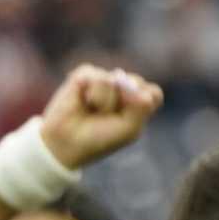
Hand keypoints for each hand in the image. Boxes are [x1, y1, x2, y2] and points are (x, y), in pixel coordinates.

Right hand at [38, 65, 163, 170]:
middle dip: (123, 103)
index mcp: (137, 102)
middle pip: (137, 82)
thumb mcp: (129, 129)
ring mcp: (103, 80)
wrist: (66, 144)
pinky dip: (91, 94)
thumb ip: (142, 106)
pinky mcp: (84, 75)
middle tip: (107, 118)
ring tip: (92, 111)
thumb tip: (124, 78)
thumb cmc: (99, 139)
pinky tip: (82, 102)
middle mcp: (122, 88)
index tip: (126, 122)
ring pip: (115, 80)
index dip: (141, 106)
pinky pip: (96, 77)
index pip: (153, 94)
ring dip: (104, 102)